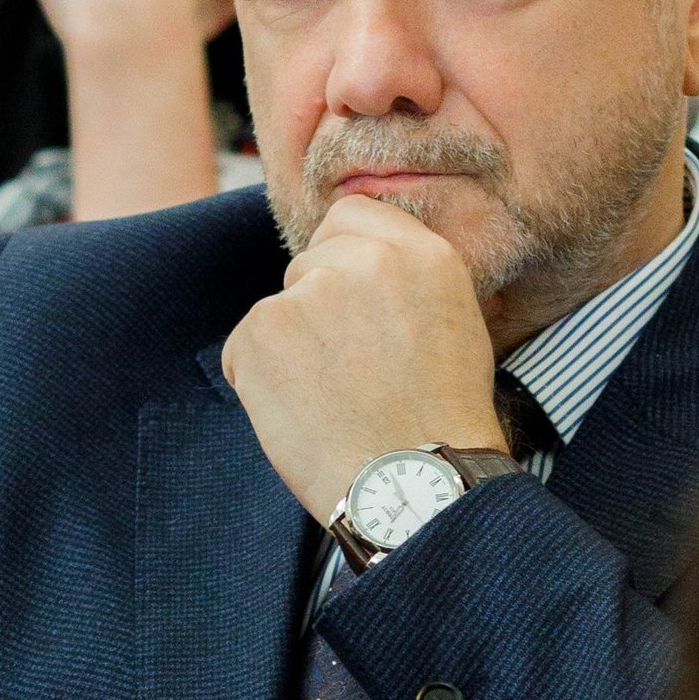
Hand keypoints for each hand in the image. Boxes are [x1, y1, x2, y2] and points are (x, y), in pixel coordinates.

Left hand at [221, 194, 504, 525]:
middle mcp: (365, 261)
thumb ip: (407, 280)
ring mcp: (309, 293)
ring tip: (329, 402)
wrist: (411, 485)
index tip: (351, 301)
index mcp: (423, 255)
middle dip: (317, 310)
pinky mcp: (261, 331)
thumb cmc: (440, 421)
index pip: (351, 214)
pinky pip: (243, 349)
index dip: (343, 257)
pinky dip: (258, 382)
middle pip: (309, 263)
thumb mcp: (456, 326)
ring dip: (289, 349)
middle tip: (347, 371)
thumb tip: (357, 264)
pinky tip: (302, 417)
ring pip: (278, 309)